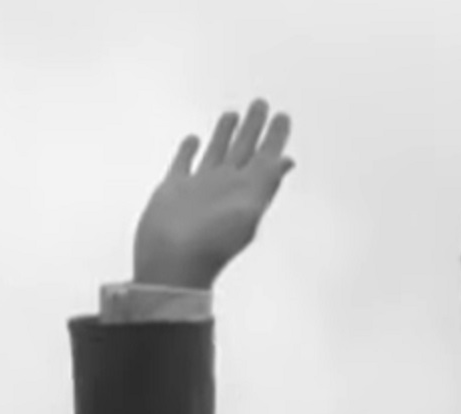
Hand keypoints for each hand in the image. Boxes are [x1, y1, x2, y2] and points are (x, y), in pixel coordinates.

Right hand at [132, 98, 294, 289]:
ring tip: (234, 114)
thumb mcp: (247, 210)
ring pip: (217, 152)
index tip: (283, 115)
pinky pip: (185, 163)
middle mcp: (227, 186)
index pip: (266, 156)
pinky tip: (194, 139)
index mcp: (248, 191)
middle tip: (262, 103)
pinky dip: (190, 151)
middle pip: (244, 149)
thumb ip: (266, 182)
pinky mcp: (175, 189)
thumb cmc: (213, 241)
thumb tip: (287, 160)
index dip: (276, 136)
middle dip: (254, 127)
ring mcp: (201, 187)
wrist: (174, 262)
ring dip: (226, 134)